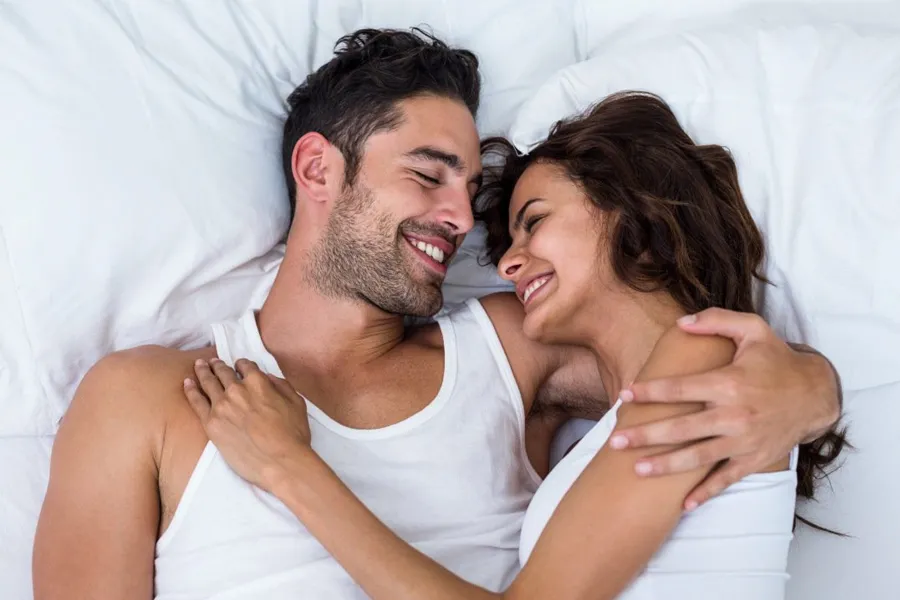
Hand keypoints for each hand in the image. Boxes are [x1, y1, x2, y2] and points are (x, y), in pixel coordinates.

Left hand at [183, 358, 311, 492]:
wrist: (280, 462)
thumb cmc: (293, 434)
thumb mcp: (296, 402)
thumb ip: (281, 385)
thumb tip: (269, 378)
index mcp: (258, 382)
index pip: (245, 366)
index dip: (242, 365)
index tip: (239, 367)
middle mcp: (237, 390)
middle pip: (223, 372)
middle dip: (218, 365)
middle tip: (213, 362)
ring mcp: (221, 406)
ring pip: (208, 382)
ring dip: (203, 371)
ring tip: (199, 365)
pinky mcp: (211, 423)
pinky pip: (196, 402)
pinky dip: (191, 390)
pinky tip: (187, 382)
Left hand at [612, 308, 839, 509]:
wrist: (816, 394)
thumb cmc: (777, 359)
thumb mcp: (754, 329)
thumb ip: (716, 321)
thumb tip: (680, 322)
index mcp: (730, 382)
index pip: (682, 388)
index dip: (651, 392)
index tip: (626, 395)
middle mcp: (736, 414)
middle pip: (683, 427)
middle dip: (647, 435)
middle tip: (616, 441)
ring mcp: (745, 440)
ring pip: (699, 457)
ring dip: (666, 466)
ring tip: (636, 470)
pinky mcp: (755, 458)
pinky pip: (727, 479)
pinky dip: (706, 493)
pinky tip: (683, 504)